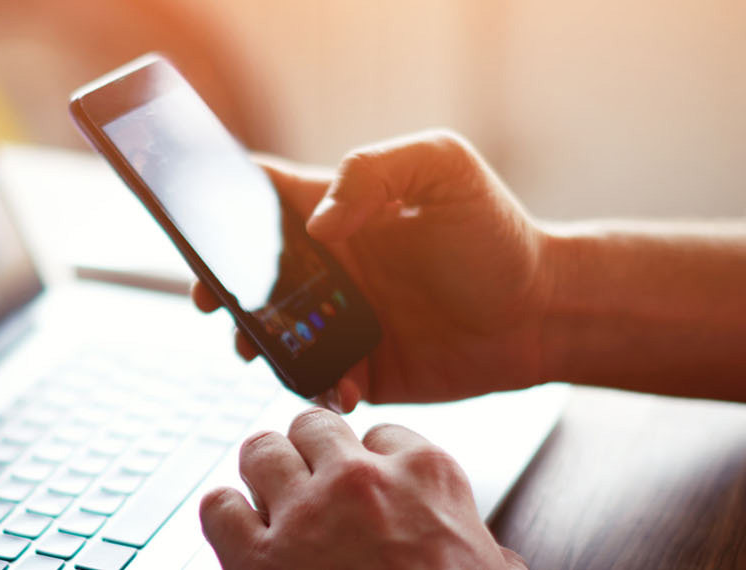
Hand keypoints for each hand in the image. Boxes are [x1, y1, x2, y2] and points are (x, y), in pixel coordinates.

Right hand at [193, 130, 554, 410]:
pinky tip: (336, 384)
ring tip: (258, 350)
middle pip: (247, 271)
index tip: (201, 226)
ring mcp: (340, 320)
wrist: (544, 313)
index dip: (220, 205)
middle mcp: (329, 266)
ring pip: (268, 332)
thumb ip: (373, 172)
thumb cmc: (497, 234)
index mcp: (338, 211)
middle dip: (217, 284)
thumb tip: (314, 224)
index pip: (261, 197)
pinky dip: (309, 386)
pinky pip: (313, 381)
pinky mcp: (359, 369)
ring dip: (252, 341)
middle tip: (211, 299)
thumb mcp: (444, 169)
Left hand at [200, 408, 525, 568]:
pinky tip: (238, 531)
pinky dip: (224, 516)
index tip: (364, 484)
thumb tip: (484, 552)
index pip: (382, 434)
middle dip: (307, 452)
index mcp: (426, 476)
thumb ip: (478, 545)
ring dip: (261, 473)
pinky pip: (219, 507)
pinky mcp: (257, 559)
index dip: (368, 461)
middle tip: (308, 484)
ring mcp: (305, 515)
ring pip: (260, 450)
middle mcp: (360, 482)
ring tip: (268, 498)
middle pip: (313, 425)